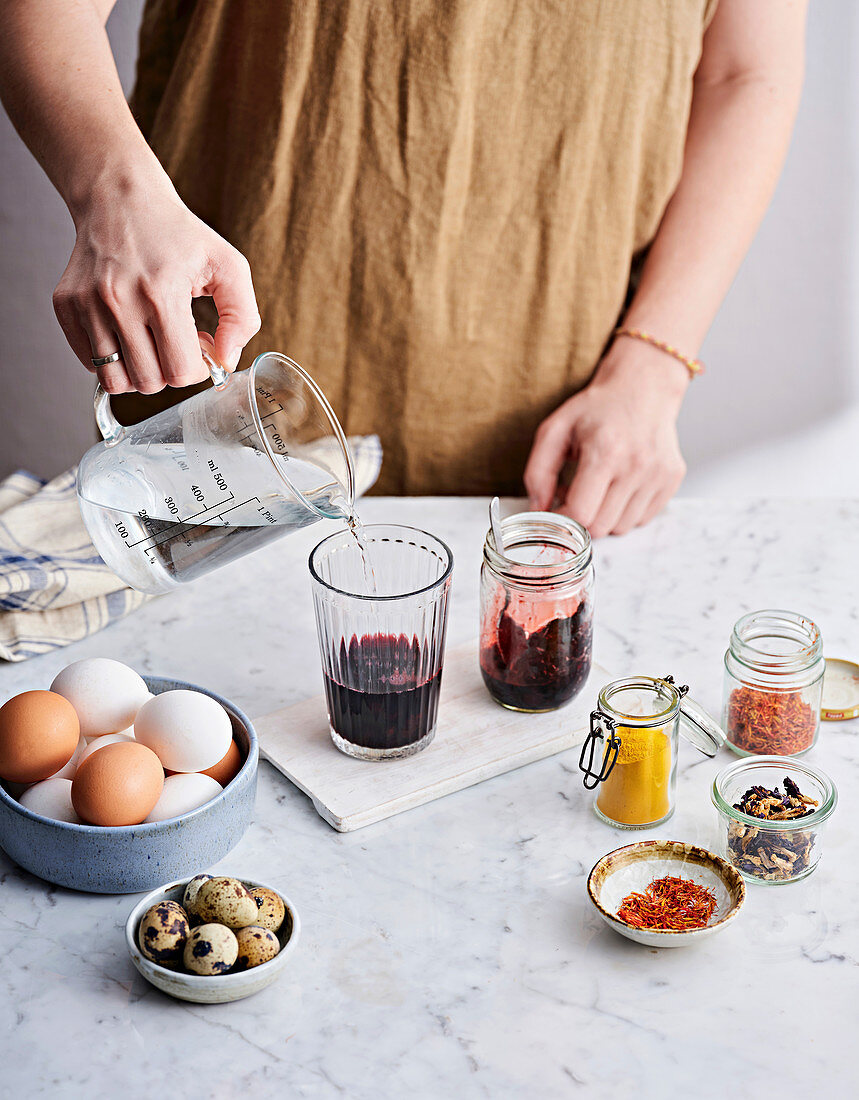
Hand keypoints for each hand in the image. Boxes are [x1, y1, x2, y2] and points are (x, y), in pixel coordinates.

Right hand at [52, 167, 260, 393]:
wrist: (120, 198)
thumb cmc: (177, 234)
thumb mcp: (228, 265)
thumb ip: (242, 318)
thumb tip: (225, 361)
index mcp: (160, 293)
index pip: (180, 372)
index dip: (198, 368)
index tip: (200, 345)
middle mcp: (118, 302)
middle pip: (149, 382)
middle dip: (170, 370)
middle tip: (177, 340)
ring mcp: (87, 305)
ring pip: (116, 381)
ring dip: (140, 371)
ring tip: (152, 341)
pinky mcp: (66, 306)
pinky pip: (90, 364)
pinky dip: (112, 358)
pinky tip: (128, 331)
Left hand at [523, 339, 688, 536]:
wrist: (643, 387)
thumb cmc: (596, 409)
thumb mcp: (555, 430)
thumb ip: (538, 472)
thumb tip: (538, 509)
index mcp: (605, 451)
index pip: (581, 513)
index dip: (562, 520)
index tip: (556, 511)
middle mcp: (637, 465)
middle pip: (600, 527)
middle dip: (582, 519)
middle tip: (576, 496)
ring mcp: (658, 474)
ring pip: (622, 528)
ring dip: (604, 516)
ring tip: (599, 488)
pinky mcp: (672, 479)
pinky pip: (643, 518)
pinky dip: (626, 511)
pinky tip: (619, 486)